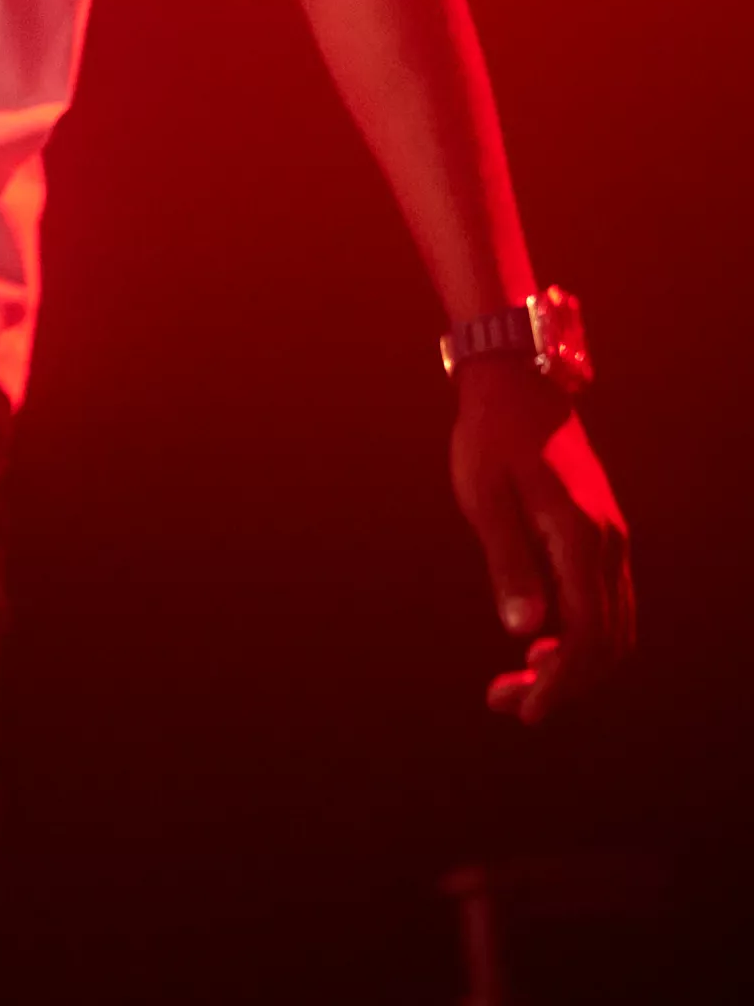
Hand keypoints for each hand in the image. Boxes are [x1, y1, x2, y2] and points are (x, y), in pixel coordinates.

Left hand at [449, 357, 634, 722]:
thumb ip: (507, 564)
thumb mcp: (484, 498)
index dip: (559, 684)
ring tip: (519, 681)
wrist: (517, 386)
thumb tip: (524, 632)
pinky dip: (582, 636)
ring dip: (573, 665)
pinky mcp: (602, 534)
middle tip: (507, 702)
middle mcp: (608, 545)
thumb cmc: (491, 439)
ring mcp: (611, 539)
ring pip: (613, 628)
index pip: (587, 636)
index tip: (523, 711)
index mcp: (580, 539)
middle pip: (606, 643)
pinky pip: (607, 604)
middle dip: (562, 684)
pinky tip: (540, 641)